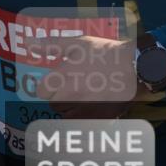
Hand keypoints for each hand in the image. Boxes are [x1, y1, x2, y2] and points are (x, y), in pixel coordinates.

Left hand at [23, 35, 152, 119]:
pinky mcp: (97, 118)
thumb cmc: (107, 52)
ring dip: (73, 107)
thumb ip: (52, 45)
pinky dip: (87, 116)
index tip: (61, 80)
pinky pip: (83, 122)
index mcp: (62, 77)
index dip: (50, 85)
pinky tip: (96, 104)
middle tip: (78, 85)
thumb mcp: (79, 43)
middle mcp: (69, 95)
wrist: (137, 65)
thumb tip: (28, 45)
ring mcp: (83, 108)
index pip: (41, 91)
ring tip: (89, 94)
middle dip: (62, 95)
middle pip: (54, 103)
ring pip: (67, 114)